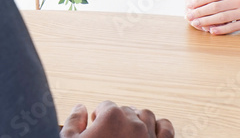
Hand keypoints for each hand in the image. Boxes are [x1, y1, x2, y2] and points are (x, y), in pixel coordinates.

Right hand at [60, 101, 174, 137]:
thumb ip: (73, 122)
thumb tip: (80, 108)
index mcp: (112, 117)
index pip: (106, 106)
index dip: (98, 117)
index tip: (96, 128)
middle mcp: (134, 123)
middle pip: (125, 110)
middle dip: (116, 120)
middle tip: (109, 136)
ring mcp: (149, 136)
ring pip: (146, 116)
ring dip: (137, 121)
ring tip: (127, 134)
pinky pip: (166, 129)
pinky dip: (159, 128)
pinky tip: (148, 134)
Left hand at [184, 0, 239, 34]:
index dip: (200, 0)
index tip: (190, 5)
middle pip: (216, 6)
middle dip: (200, 12)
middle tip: (188, 16)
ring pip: (222, 17)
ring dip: (206, 21)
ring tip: (195, 24)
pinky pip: (232, 27)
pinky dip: (221, 30)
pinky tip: (211, 31)